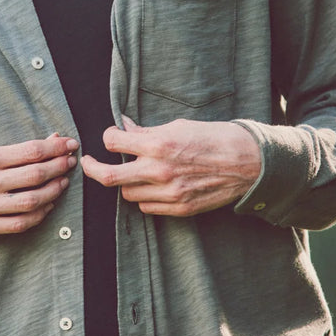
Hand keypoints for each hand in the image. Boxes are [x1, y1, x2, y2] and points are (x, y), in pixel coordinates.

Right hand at [0, 133, 78, 238]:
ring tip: (63, 182)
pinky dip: (40, 214)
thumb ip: (16, 152)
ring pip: (32, 200)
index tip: (70, 144)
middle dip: (59, 167)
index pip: (30, 152)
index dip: (55, 148)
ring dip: (54, 191)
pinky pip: (21, 223)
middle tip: (70, 162)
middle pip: (35, 175)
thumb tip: (52, 140)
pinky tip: (48, 204)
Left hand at [81, 117, 261, 216]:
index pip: (113, 142)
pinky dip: (143, 196)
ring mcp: (169, 193)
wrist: (248, 162)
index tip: (109, 137)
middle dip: (92, 169)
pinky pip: (147, 207)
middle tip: (87, 163)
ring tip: (133, 172)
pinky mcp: (179, 208)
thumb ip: (147, 132)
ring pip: (127, 194)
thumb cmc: (214, 138)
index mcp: (158, 145)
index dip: (107, 137)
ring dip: (125, 183)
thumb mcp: (178, 126)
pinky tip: (151, 185)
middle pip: (109, 178)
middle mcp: (160, 171)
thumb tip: (125, 128)